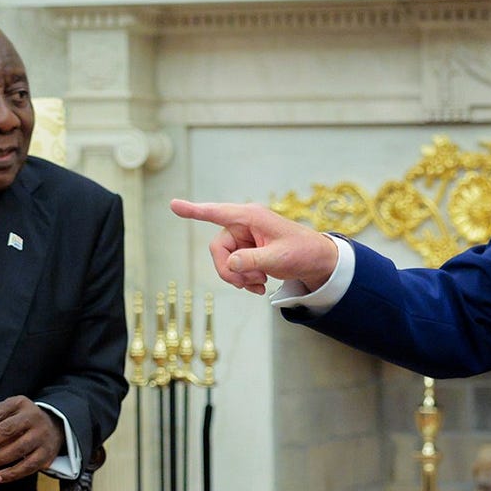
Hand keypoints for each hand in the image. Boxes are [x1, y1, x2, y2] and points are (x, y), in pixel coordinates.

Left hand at [0, 396, 63, 483]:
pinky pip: (29, 465)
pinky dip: (13, 473)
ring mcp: (42, 436)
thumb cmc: (20, 422)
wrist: (54, 427)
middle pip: (8, 430)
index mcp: (20, 404)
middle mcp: (33, 417)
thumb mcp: (6, 416)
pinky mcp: (47, 454)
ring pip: (19, 449)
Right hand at [170, 199, 338, 295]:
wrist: (317, 262)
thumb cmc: (302, 252)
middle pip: (218, 249)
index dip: (194, 211)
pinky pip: (233, 267)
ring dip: (239, 277)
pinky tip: (259, 286)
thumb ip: (252, 261)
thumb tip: (230, 263)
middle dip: (229, 270)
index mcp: (250, 217)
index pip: (216, 212)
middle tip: (248, 284)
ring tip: (259, 284)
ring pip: (224, 261)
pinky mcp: (247, 251)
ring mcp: (245, 238)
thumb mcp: (278, 258)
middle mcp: (244, 224)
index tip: (174, 205)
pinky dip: (244, 280)